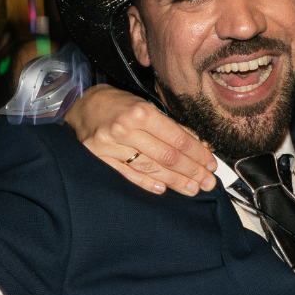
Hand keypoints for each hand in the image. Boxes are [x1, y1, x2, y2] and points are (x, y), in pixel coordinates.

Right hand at [64, 85, 214, 195]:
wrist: (83, 106)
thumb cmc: (119, 105)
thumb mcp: (146, 106)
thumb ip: (170, 126)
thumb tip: (200, 145)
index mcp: (141, 112)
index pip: (177, 138)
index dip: (197, 154)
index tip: (211, 163)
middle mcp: (125, 129)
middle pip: (167, 156)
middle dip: (191, 171)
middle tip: (208, 182)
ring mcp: (110, 146)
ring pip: (150, 168)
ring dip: (175, 181)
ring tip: (191, 188)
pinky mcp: (99, 159)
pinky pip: (127, 175)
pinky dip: (146, 183)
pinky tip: (163, 189)